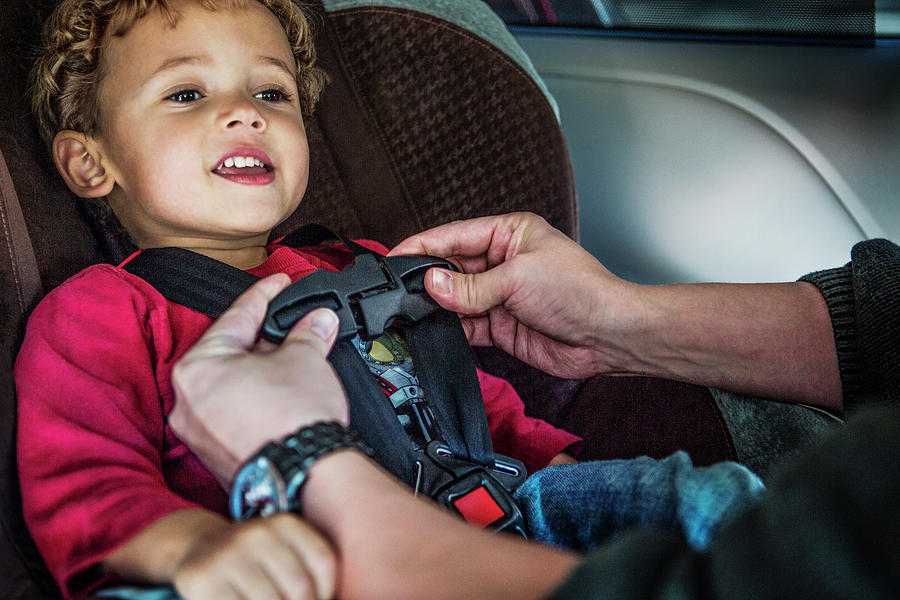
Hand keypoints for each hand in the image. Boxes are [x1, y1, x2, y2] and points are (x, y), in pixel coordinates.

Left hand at [170, 273, 348, 482]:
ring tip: (296, 362)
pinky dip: (258, 402)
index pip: (236, 317)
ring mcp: (199, 434)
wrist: (304, 474)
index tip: (278, 285)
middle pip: (230, 355)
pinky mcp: (217, 457)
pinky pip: (235, 416)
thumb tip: (317, 321)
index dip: (265, 296)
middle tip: (295, 325)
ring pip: (232, 388)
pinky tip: (284, 397)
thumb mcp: (304, 359)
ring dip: (263, 372)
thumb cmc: (292, 419)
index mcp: (197, 368)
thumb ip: (307, 333)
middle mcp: (186, 402)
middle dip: (266, 339)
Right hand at [173, 513, 334, 599]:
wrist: (197, 547)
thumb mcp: (284, 549)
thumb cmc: (254, 558)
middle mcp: (258, 535)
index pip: (324, 563)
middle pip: (300, 589)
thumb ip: (309, 569)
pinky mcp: (205, 582)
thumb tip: (337, 599)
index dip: (327, 592)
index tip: (317, 598)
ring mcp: (229, 557)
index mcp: (286, 524)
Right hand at [390, 212, 641, 378]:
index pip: (454, 235)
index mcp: (509, 233)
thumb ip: (471, 287)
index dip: (422, 245)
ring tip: (410, 311)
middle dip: (426, 278)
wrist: (607, 335)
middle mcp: (502, 262)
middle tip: (398, 289)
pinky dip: (450, 328)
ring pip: (455, 299)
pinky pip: (465, 325)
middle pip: (451, 267)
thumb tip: (433, 284)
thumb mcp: (518, 278)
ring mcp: (500, 295)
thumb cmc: (580, 291)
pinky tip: (434, 329)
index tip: (394, 256)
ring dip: (436, 306)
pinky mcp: (500, 325)